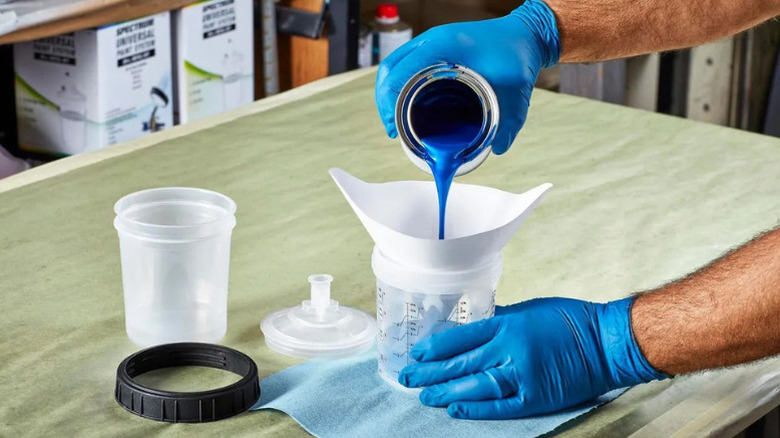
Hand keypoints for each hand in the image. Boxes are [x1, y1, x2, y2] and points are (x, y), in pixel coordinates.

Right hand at [375, 0, 560, 154]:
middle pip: (389, 69)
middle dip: (384, 101)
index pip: (400, 73)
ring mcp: (430, 42)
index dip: (390, 104)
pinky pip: (405, 65)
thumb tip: (497, 149)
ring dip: (389, 93)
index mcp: (443, 46)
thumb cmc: (517, 54)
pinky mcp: (434, 48)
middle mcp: (431, 41)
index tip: (395, 129)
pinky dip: (400, 85)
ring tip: (396, 121)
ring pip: (394, 66)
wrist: (525, 34)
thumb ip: (509, 122)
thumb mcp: (516, 90)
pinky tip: (406, 104)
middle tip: (392, 129)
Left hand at [398, 297, 666, 419]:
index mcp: (508, 325)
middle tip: (408, 377)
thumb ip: (500, 320)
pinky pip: (501, 405)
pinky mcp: (536, 397)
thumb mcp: (529, 309)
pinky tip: (456, 410)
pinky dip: (477, 408)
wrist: (607, 343)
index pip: (461, 337)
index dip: (436, 347)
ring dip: (447, 392)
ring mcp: (523, 376)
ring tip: (425, 397)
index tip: (417, 352)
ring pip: (475, 385)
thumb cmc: (570, 320)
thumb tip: (472, 326)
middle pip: (462, 363)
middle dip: (431, 372)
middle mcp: (510, 350)